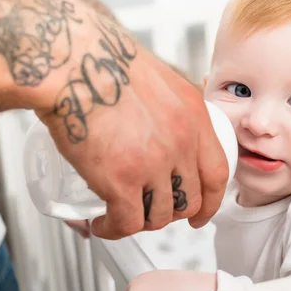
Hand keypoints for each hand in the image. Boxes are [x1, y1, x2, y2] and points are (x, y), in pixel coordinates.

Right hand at [36, 16, 228, 238]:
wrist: (72, 60)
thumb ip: (170, 109)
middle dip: (174, 215)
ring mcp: (153, 163)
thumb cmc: (103, 61)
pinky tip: (103, 224)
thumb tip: (164, 129)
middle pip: (190, 199)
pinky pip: (127, 222)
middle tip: (156, 215)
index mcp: (193, 116)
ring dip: (142, 223)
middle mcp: (180, 141)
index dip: (211, 200)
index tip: (202, 212)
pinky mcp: (120, 180)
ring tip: (123, 216)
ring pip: (160, 215)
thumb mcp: (158, 79)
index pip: (217, 172)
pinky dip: (115, 230)